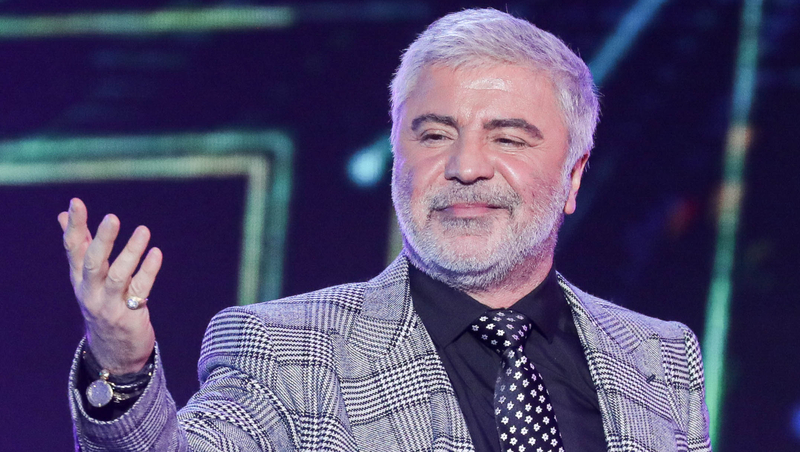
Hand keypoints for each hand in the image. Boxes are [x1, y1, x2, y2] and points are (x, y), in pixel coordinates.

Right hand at [58, 198, 161, 374]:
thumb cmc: (101, 304)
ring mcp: (109, 305)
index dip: (74, 226)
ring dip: (131, 252)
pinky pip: (140, 290)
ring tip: (143, 230)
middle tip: (112, 218)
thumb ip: (80, 246)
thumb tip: (62, 215)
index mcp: (79, 279)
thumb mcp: (86, 278)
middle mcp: (90, 292)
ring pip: (117, 276)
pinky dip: (148, 270)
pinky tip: (156, 253)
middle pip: (93, 263)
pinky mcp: (130, 316)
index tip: (76, 203)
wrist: (114, 352)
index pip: (73, 249)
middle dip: (102, 240)